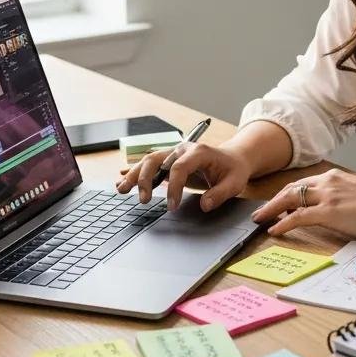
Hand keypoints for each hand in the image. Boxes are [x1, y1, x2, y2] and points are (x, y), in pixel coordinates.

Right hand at [115, 142, 252, 210]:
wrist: (233, 158)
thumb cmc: (234, 170)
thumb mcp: (235, 182)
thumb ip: (221, 194)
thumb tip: (205, 205)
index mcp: (199, 152)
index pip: (179, 167)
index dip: (173, 188)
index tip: (171, 207)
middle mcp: (182, 149)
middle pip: (156, 159)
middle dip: (145, 178)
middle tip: (143, 200)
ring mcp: (174, 154)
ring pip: (148, 161)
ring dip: (134, 175)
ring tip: (121, 189)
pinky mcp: (169, 161)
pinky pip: (149, 165)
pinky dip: (135, 173)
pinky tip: (122, 181)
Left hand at [251, 168, 355, 240]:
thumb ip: (343, 195)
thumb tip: (335, 207)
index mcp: (335, 176)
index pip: (304, 184)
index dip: (288, 194)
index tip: (279, 202)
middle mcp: (328, 182)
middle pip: (292, 188)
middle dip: (274, 200)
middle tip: (262, 211)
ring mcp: (327, 196)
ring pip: (290, 199)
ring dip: (272, 209)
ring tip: (261, 219)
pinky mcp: (328, 212)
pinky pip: (298, 217)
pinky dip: (283, 223)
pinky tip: (274, 230)